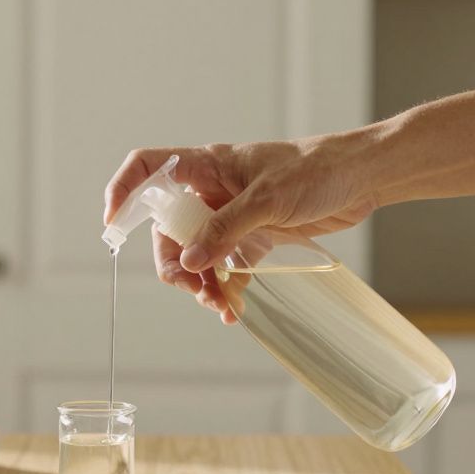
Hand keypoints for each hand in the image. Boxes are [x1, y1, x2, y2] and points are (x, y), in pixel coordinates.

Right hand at [102, 137, 377, 323]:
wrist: (362, 178)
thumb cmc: (316, 170)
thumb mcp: (267, 200)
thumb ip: (226, 230)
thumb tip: (191, 261)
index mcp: (206, 166)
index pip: (148, 168)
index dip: (124, 191)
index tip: (112, 224)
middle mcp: (211, 190)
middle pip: (168, 228)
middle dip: (175, 263)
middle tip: (191, 288)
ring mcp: (230, 214)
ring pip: (196, 254)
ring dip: (201, 283)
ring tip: (220, 306)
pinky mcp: (251, 235)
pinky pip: (224, 266)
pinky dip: (225, 288)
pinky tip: (235, 306)